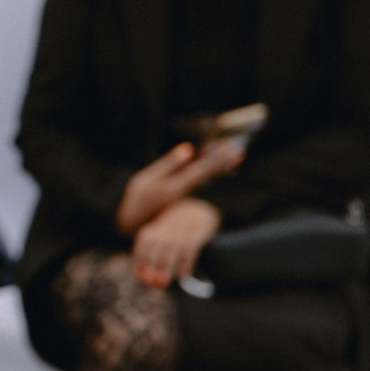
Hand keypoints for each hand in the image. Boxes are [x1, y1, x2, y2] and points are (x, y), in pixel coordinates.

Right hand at [115, 139, 243, 234]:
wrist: (131, 223)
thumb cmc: (137, 200)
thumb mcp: (147, 179)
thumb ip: (169, 164)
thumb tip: (189, 149)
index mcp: (179, 186)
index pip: (204, 169)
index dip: (218, 158)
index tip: (230, 148)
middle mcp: (187, 192)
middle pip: (210, 175)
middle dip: (223, 162)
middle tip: (239, 152)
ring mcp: (186, 196)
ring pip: (208, 179)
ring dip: (221, 168)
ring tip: (235, 158)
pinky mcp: (184, 198)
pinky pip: (201, 182)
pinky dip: (211, 173)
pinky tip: (219, 169)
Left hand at [131, 197, 222, 288]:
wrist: (195, 212)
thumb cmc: (173, 237)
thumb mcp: (159, 245)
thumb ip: (151, 262)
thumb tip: (146, 281)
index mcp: (151, 232)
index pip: (143, 245)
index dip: (141, 261)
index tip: (142, 278)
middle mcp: (164, 228)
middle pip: (155, 245)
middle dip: (152, 264)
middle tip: (152, 283)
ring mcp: (181, 228)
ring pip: (171, 246)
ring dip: (167, 265)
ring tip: (164, 283)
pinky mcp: (197, 232)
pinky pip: (190, 247)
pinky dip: (186, 262)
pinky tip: (184, 275)